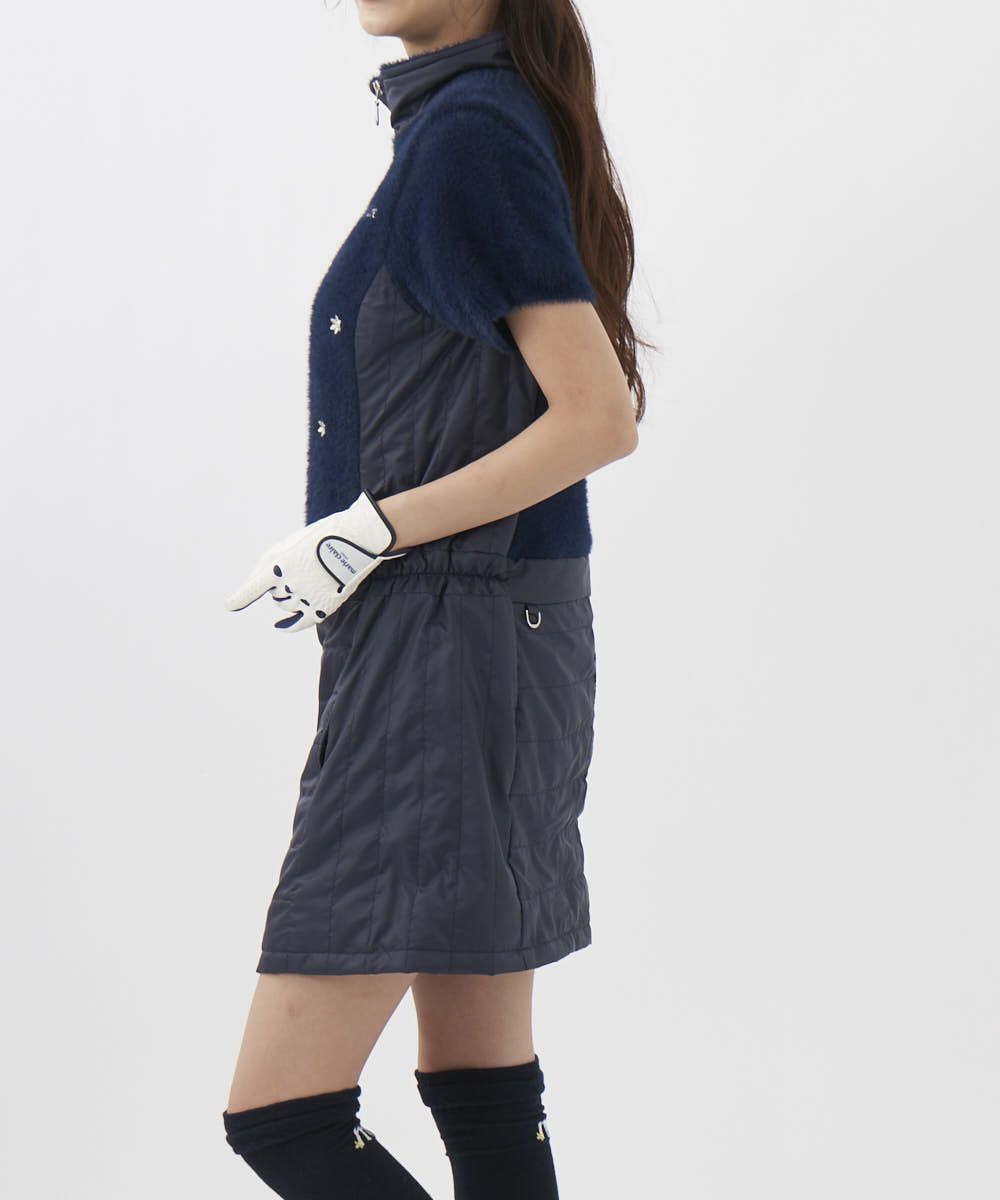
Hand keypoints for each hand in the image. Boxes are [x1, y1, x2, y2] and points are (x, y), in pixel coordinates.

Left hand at [224, 489, 406, 631]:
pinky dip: (289, 625)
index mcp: (280, 565)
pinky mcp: (322, 608)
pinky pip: (299, 623)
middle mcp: (291, 585)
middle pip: (274, 595)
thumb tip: (258, 589)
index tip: (229, 606)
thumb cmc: (319, 538)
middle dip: (280, 586)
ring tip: (308, 581)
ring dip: (289, 597)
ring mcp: (306, 598)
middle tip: (300, 571)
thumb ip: (268, 565)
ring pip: (285, 606)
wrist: (355, 541)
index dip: (240, 598)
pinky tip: (280, 626)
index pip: (254, 588)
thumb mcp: (289, 544)